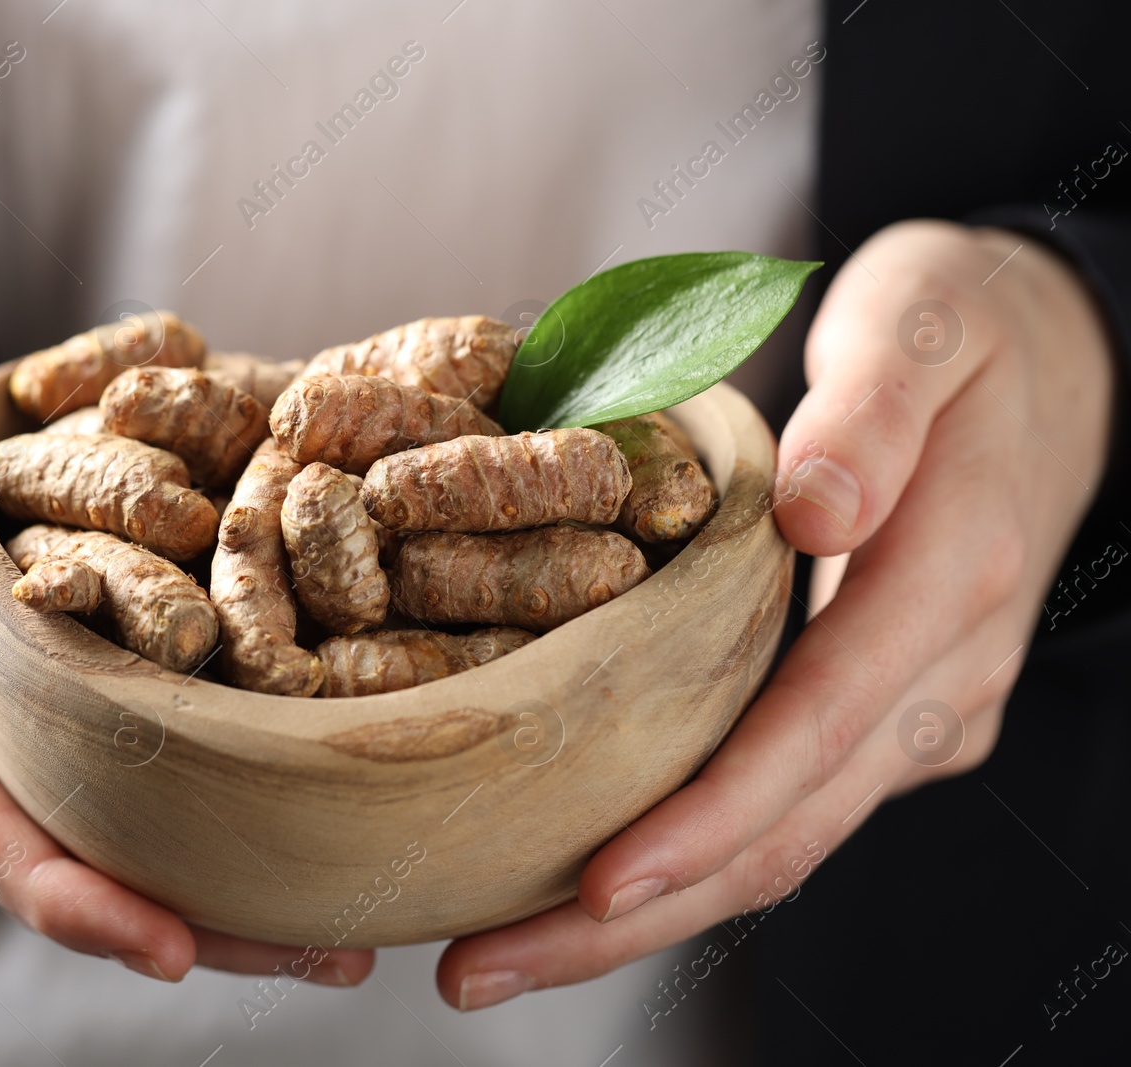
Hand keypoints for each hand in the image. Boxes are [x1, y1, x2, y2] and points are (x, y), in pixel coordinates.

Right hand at [0, 221, 372, 986]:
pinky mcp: (31, 649)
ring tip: (335, 917)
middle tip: (314, 953)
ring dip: (205, 864)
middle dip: (168, 911)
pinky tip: (298, 781)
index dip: (54, 884)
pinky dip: (199, 766)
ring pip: (90, 803)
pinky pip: (115, 727)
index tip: (168, 943)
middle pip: (42, 839)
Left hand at [435, 219, 1114, 1009]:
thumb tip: (814, 509)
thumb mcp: (917, 327)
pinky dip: (688, 858)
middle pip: (787, 833)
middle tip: (484, 970)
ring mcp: (917, 712)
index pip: (815, 729)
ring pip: (784, 844)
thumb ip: (868, 415)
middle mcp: (940, 679)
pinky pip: (786, 810)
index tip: (597, 883)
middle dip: (637, 915)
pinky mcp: (882, 718)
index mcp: (947, 583)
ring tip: (505, 954)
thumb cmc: (958, 331)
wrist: (1051, 362)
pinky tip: (586, 884)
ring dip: (650, 913)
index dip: (707, 817)